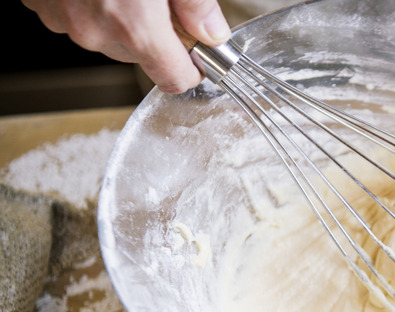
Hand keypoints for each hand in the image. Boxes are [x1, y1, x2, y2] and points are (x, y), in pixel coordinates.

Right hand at [22, 0, 231, 93]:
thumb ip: (195, 3)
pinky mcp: (41, 4)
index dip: (190, 69)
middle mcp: (95, 31)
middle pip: (139, 57)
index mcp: (135, 26)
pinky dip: (89, 4)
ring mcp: (63, 19)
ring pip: (106, 37)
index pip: (173, 79)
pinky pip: (75, 17)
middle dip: (154, 35)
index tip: (196, 56)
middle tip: (156, 0)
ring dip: (119, 18)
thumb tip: (211, 30)